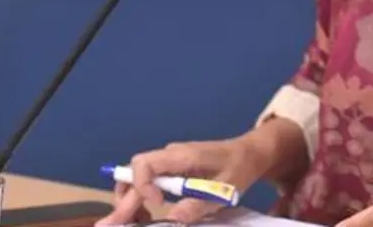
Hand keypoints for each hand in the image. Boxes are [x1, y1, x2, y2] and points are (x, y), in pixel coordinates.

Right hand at [97, 133, 274, 225]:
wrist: (249, 153)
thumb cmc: (240, 167)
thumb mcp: (225, 189)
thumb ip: (199, 203)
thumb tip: (173, 218)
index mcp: (182, 156)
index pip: (145, 163)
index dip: (142, 185)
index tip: (157, 204)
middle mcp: (170, 156)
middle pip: (134, 175)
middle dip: (123, 202)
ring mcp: (169, 162)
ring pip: (136, 178)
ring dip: (129, 200)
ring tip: (130, 223)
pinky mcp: (171, 171)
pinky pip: (147, 182)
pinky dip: (141, 199)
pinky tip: (145, 216)